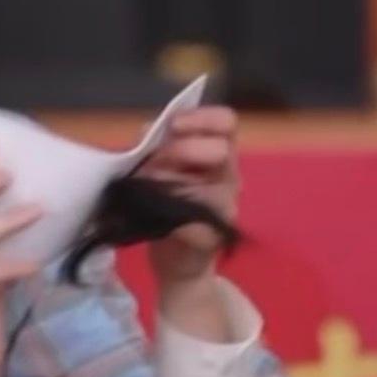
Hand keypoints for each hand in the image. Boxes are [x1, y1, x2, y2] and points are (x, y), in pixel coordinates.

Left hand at [137, 105, 239, 284]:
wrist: (173, 259)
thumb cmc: (165, 204)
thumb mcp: (157, 165)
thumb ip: (156, 143)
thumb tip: (148, 130)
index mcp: (217, 153)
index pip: (226, 122)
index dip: (202, 118)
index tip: (173, 124)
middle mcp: (229, 176)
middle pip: (221, 150)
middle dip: (183, 151)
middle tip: (158, 161)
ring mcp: (227, 207)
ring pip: (209, 188)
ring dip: (172, 185)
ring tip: (150, 190)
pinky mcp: (215, 237)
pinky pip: (197, 224)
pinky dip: (174, 218)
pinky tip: (159, 217)